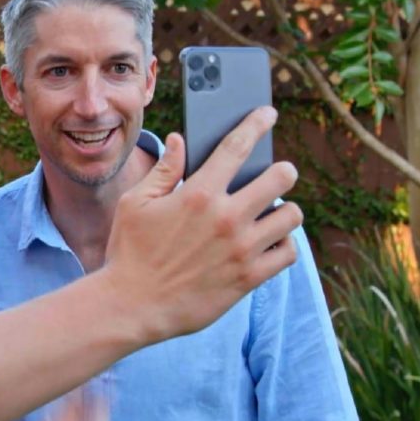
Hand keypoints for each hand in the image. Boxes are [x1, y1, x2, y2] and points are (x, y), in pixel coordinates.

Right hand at [103, 106, 301, 341]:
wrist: (131, 305)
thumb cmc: (129, 251)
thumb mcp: (135, 204)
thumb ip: (164, 170)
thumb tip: (181, 140)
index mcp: (198, 194)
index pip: (237, 146)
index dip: (256, 124)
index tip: (266, 115)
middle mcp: (226, 218)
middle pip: (280, 177)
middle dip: (281, 171)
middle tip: (276, 175)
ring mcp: (241, 249)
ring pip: (290, 216)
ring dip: (284, 210)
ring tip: (271, 213)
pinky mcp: (248, 278)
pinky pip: (288, 253)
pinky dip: (283, 245)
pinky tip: (270, 242)